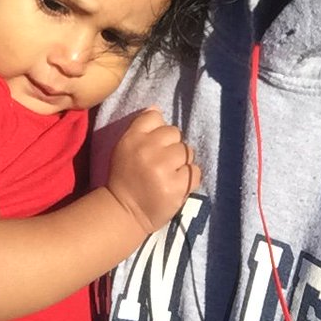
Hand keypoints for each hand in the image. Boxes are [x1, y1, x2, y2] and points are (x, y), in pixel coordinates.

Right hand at [106, 108, 200, 234]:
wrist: (125, 211)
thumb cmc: (126, 177)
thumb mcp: (125, 148)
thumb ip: (141, 128)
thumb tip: (157, 108)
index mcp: (132, 139)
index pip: (155, 117)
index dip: (158, 130)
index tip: (154, 145)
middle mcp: (147, 150)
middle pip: (175, 133)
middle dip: (171, 147)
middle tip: (162, 163)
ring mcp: (163, 169)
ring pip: (187, 151)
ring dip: (181, 162)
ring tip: (170, 174)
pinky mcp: (177, 186)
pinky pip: (195, 171)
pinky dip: (189, 178)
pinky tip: (176, 184)